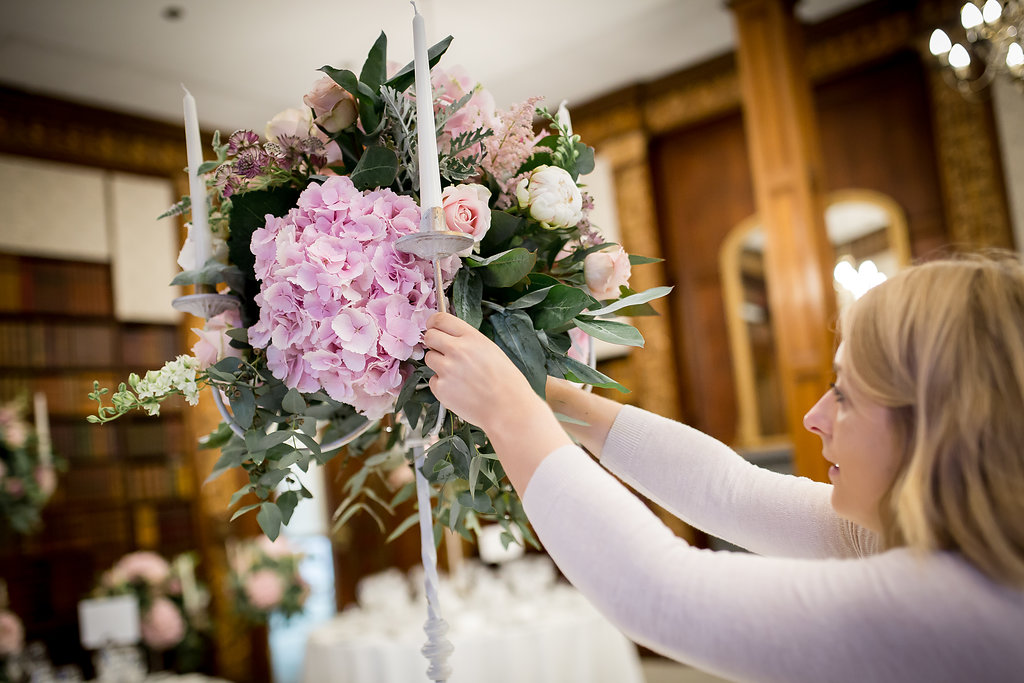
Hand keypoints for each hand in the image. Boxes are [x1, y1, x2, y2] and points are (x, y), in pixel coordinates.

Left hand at [423, 312, 538, 431]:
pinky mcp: (440, 388)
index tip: (433, 327)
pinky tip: (458, 390)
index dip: (434, 322)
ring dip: (438, 364)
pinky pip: (433, 380)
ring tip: (458, 375)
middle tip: (442, 351)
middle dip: (433, 342)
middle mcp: (456, 350)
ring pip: (429, 358)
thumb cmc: (506, 381)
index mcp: (471, 337)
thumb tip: (449, 337)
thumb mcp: (491, 350)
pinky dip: (442, 385)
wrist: (508, 409)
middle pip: (429, 336)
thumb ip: (468, 342)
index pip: (441, 319)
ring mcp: (446, 369)